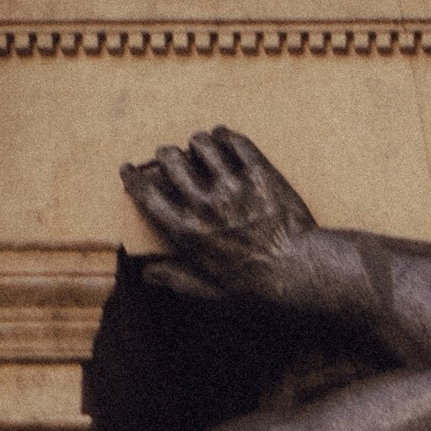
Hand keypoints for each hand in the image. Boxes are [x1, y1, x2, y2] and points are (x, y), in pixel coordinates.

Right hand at [122, 127, 321, 306]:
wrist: (301, 274)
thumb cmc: (256, 290)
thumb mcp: (211, 294)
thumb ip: (177, 280)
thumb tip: (147, 274)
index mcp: (186, 231)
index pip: (147, 194)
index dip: (134, 178)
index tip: (129, 169)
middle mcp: (204, 202)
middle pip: (171, 159)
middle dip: (166, 155)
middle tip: (170, 156)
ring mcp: (233, 184)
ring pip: (201, 143)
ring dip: (197, 142)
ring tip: (200, 146)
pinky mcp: (260, 173)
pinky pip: (235, 141)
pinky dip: (225, 136)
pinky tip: (225, 138)